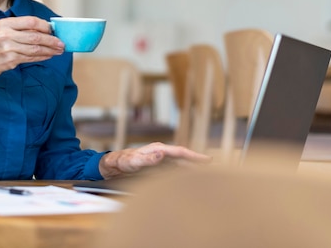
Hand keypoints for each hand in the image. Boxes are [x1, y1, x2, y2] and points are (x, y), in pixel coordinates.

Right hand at [0, 16, 64, 76]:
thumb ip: (22, 28)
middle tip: (61, 43)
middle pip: (35, 36)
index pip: (30, 21)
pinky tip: (49, 55)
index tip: (53, 30)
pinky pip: (31, 58)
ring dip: (50, 50)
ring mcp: (8, 48)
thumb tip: (46, 29)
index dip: (44, 26)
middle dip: (51, 40)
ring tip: (58, 50)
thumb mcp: (5, 30)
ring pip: (35, 48)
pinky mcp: (11, 60)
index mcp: (5, 23)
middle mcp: (5, 35)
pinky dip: (42, 57)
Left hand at [98, 142, 212, 178]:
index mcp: (158, 149)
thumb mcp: (133, 161)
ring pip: (181, 165)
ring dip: (193, 170)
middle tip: (216, 168)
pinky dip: (184, 175)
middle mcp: (162, 153)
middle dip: (199, 162)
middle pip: (184, 158)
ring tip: (207, 176)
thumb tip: (161, 154)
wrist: (114, 165)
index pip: (181, 152)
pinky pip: (175, 171)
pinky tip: (190, 182)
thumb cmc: (122, 162)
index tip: (208, 160)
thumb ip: (147, 159)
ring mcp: (161, 160)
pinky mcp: (159, 167)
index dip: (195, 156)